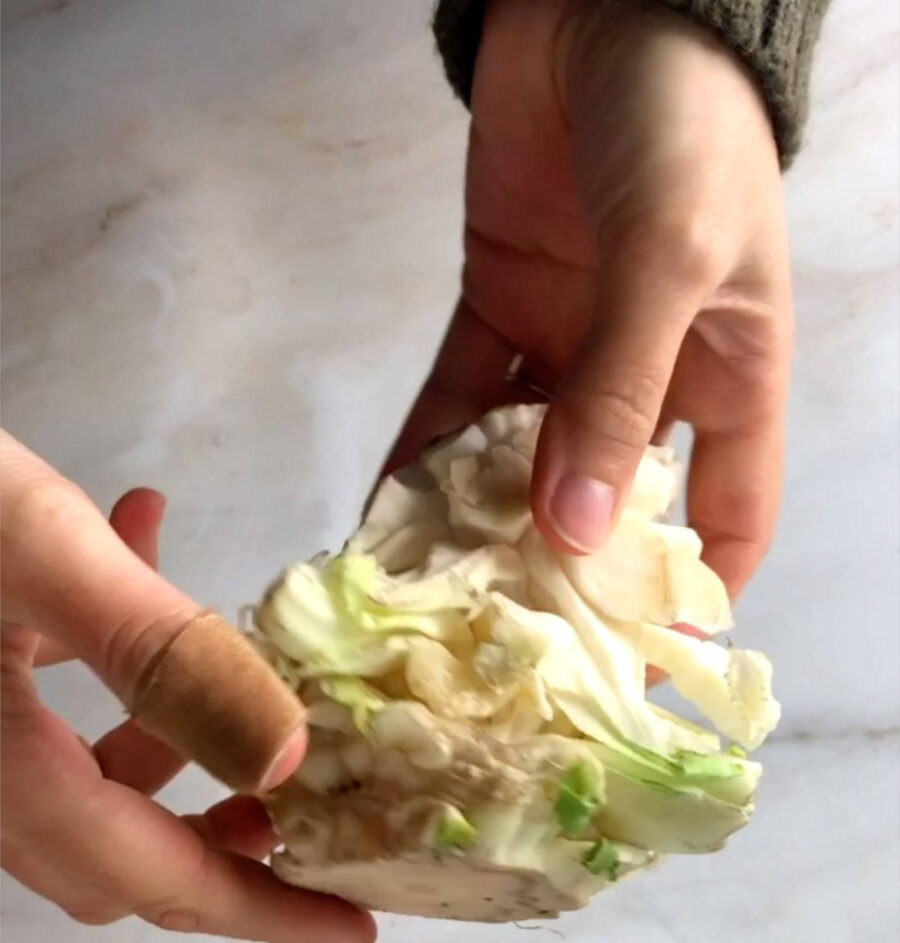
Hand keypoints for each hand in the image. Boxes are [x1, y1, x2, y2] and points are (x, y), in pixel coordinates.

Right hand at [0, 432, 374, 942]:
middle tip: (309, 811)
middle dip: (227, 841)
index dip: (266, 911)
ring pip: (90, 792)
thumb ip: (161, 653)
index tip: (354, 928)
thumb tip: (283, 755)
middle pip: (127, 855)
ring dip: (172, 750)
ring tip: (229, 669)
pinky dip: (110, 681)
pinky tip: (138, 546)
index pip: (159, 880)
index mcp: (4, 778)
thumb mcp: (43, 553)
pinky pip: (48, 728)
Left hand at [389, 0, 791, 597]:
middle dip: (553, 575)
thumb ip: (620, 396)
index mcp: (727, 384)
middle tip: (492, 648)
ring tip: (418, 594)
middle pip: (605, 509)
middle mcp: (648, 385)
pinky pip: (459, 402)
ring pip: (519, 463)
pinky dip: (424, 452)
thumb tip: (574, 532)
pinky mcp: (500, 316)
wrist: (600, 5)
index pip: (724, 525)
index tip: (628, 671)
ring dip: (472, 520)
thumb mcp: (667, 262)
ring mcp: (568, 354)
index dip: (685, 603)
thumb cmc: (677, 128)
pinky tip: (385, 507)